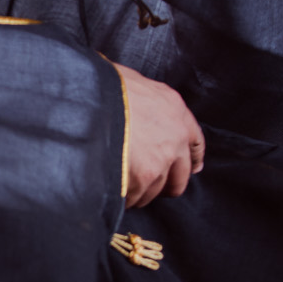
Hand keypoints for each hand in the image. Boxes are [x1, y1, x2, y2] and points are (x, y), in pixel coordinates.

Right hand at [111, 61, 205, 207]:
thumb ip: (144, 102)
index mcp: (174, 110)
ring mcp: (160, 161)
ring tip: (117, 184)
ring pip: (154, 191)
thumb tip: (136, 111)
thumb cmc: (102, 86)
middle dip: (166, 184)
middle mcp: (175, 139)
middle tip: (148, 184)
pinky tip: (109, 189)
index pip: (195, 142)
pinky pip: (135, 198)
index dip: (192, 158)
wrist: (87, 98)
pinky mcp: (142, 178)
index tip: (191, 167)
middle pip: (180, 177)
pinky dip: (123, 198)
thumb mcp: (133, 82)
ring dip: (138, 191)